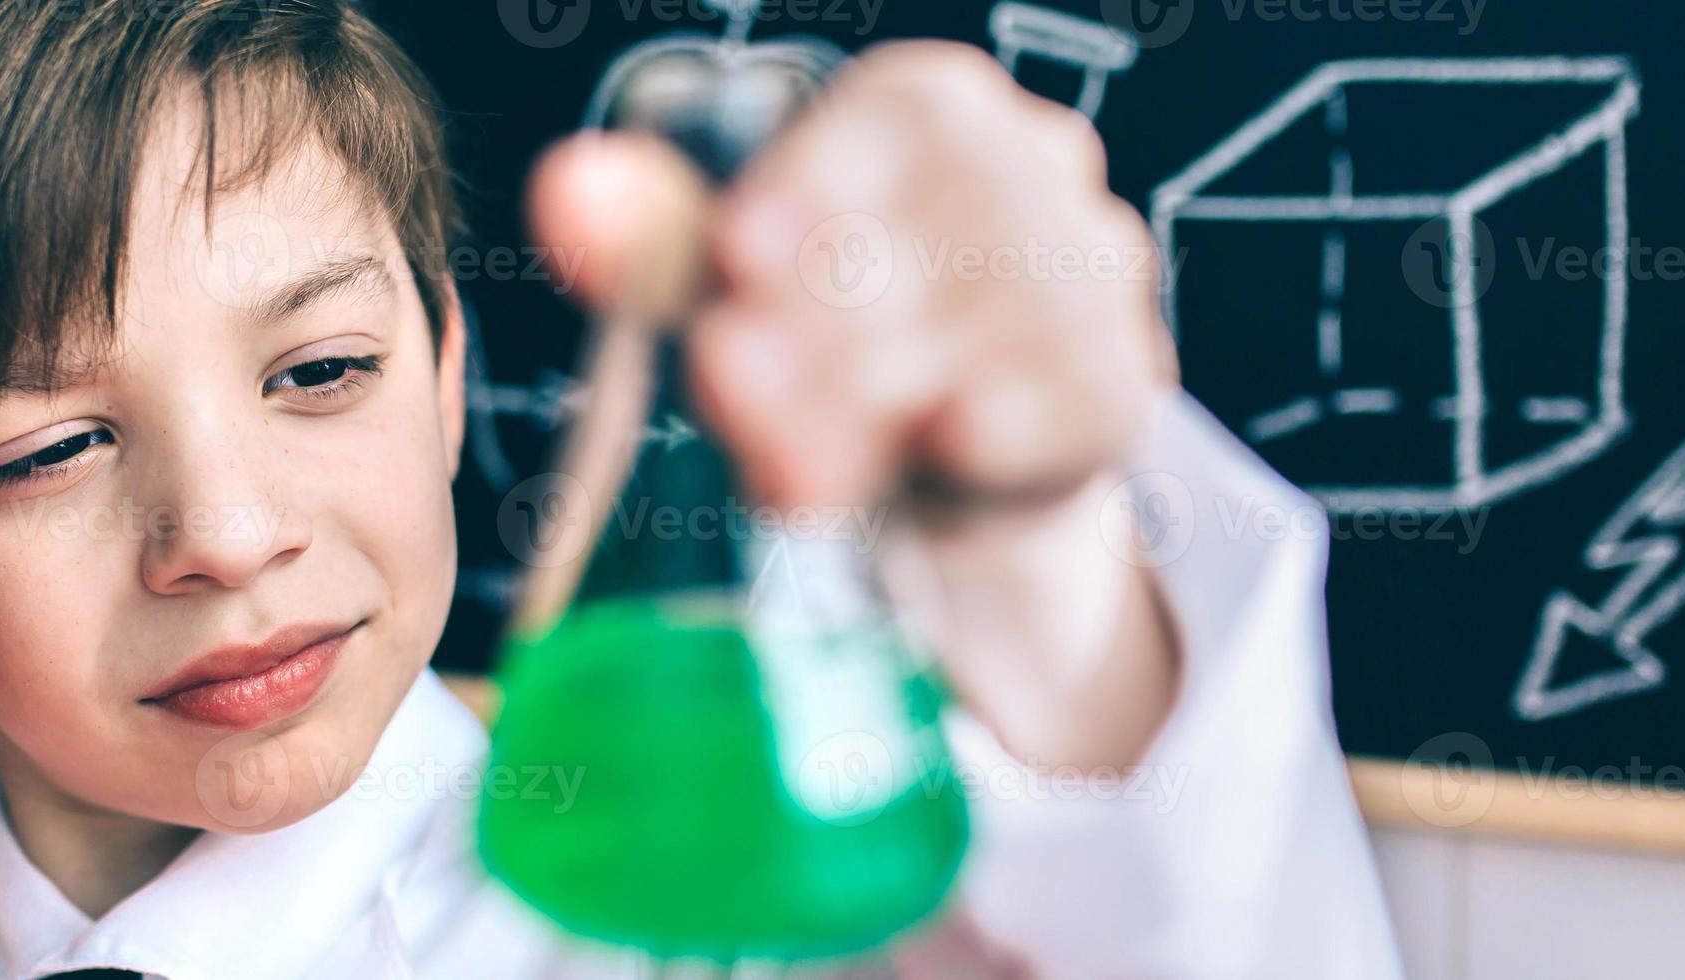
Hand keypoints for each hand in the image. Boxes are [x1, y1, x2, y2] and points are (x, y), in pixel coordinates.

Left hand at [529, 41, 1181, 769]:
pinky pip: (1054, 408)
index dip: (814, 187)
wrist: (931, 459)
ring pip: (990, 324)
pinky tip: (918, 459)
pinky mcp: (1120, 385)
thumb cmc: (818, 337)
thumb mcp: (721, 286)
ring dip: (875, 399)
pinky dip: (973, 442)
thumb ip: (646, 233)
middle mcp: (1035, 162)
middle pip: (938, 226)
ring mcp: (1094, 272)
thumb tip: (565, 189)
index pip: (892, 120)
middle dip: (823, 316)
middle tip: (729, 379)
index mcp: (932, 105)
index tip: (738, 254)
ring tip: (787, 462)